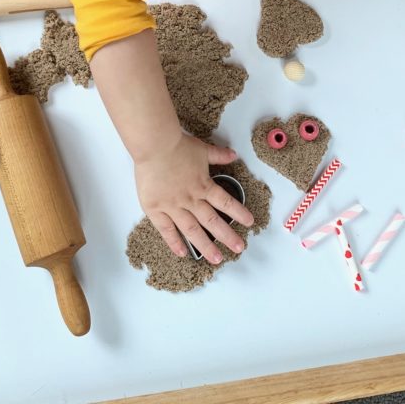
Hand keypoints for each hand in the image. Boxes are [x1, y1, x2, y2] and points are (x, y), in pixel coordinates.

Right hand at [134, 134, 254, 263]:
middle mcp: (191, 199)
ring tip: (216, 259)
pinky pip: (166, 229)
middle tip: (239, 248)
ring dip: (205, 245)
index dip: (239, 213)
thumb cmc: (177, 146)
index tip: (249, 223)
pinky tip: (183, 252)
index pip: (226, 203)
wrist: (155, 145)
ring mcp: (173, 206)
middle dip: (227, 236)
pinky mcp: (156, 209)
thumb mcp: (203, 149)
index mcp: (203, 185)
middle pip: (212, 221)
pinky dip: (174, 242)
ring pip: (192, 230)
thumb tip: (234, 155)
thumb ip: (219, 155)